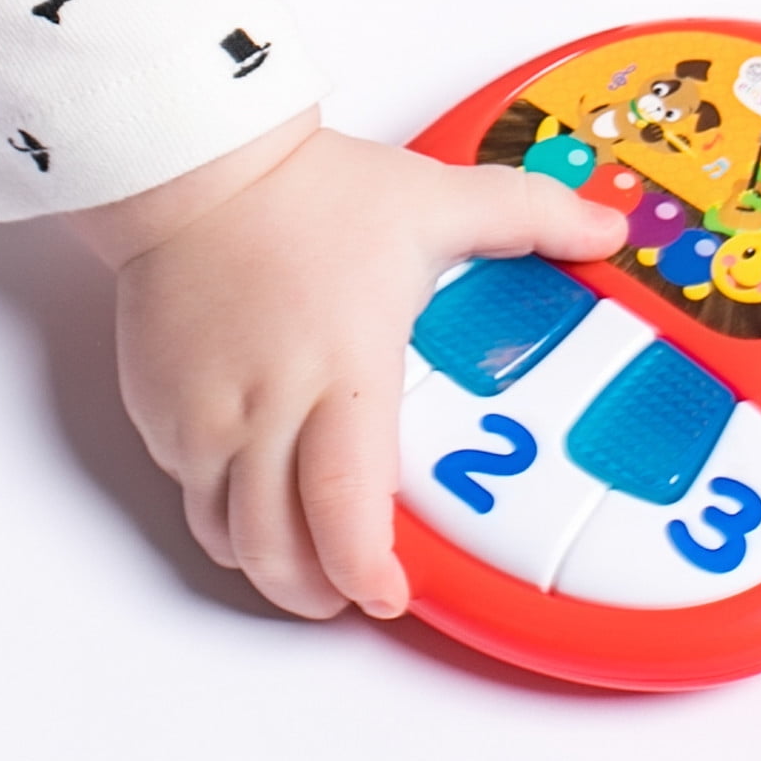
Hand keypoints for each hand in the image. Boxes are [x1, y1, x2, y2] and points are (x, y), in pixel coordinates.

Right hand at [77, 114, 626, 618]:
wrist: (195, 166)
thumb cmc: (306, 190)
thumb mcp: (430, 198)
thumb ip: (527, 216)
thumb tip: (603, 231)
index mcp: (340, 370)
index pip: (343, 508)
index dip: (365, 574)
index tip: (391, 593)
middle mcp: (264, 407)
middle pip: (277, 551)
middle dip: (319, 594)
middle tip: (352, 589)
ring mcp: (201, 415)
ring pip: (226, 535)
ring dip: (269, 559)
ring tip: (305, 550)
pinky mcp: (157, 409)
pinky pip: (187, 489)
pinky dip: (223, 504)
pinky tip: (254, 479)